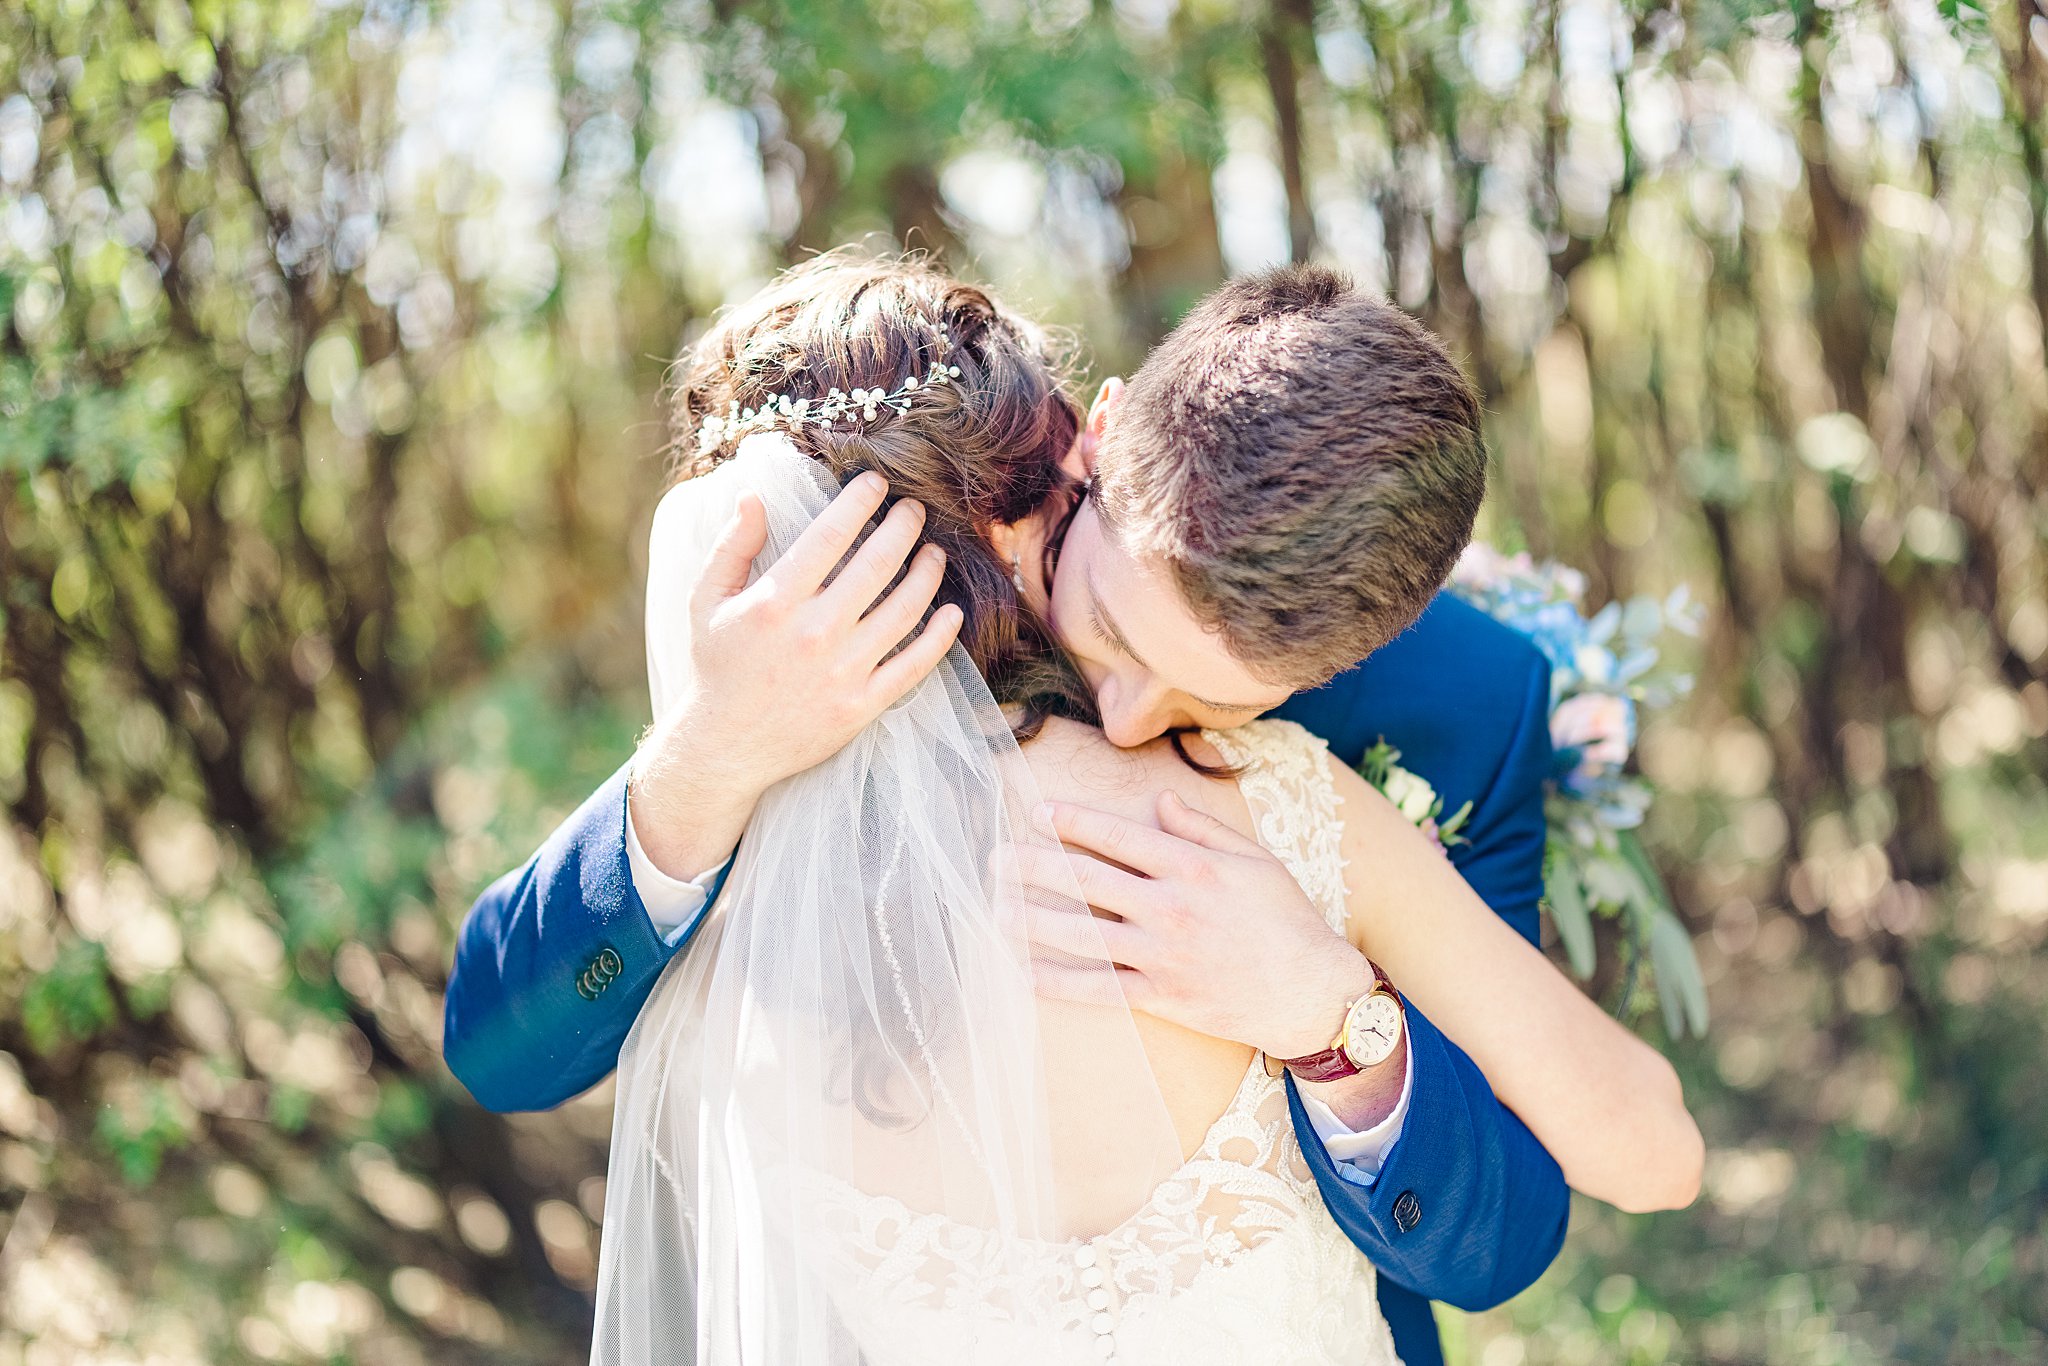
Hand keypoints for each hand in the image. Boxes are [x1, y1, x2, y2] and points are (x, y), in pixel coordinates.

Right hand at [631, 472, 963, 880]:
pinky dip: (939, 637)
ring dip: (927, 574)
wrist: (726, 745)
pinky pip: (913, 665)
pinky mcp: (862, 705)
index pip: (830, 535)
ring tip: (934, 553)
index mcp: (776, 602)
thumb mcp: (707, 602)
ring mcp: (843, 671)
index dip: (860, 502)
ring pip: (904, 610)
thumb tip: (752, 495)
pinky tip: (951, 612)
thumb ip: (731, 547)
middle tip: (915, 509)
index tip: (877, 483)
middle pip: (877, 565)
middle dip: (904, 527)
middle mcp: (814, 633)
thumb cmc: (718, 666)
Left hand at [1014, 791, 1373, 1060]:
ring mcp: (1163, 954)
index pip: (1118, 836)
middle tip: (996, 857)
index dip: (1073, 822)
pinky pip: (1099, 988)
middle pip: (1089, 882)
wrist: (1311, 992)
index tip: (1038, 813)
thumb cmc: (1287, 919)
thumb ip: (1202, 829)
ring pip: (1084, 935)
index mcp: (1192, 867)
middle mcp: (1171, 907)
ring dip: (1034, 921)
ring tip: (995, 909)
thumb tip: (1160, 800)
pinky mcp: (1162, 996)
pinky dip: (1058, 981)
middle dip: (1036, 866)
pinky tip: (1024, 971)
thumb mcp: (1254, 860)